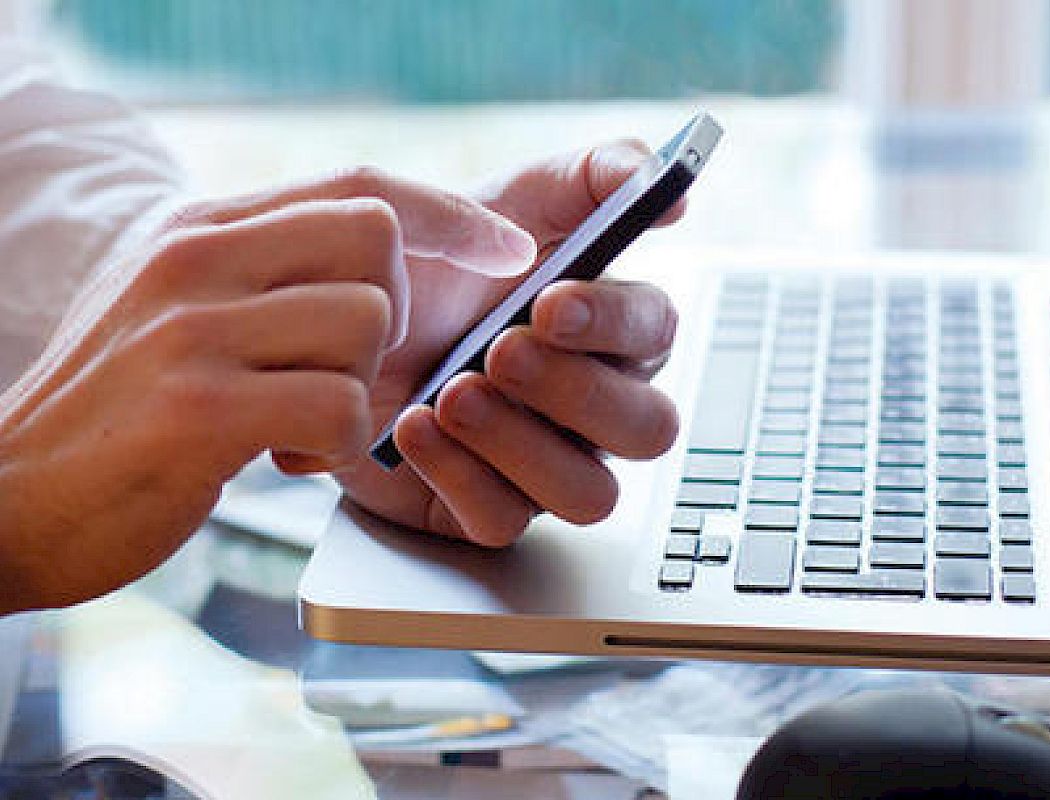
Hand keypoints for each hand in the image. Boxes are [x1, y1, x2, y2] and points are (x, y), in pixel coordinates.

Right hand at [0, 173, 533, 612]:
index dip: (449, 215)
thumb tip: (377, 261)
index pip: (358, 185)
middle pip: (377, 241)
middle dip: (391, 316)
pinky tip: (288, 457)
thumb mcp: (178, 313)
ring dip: (358, 389)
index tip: (509, 250)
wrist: (10, 497)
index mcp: (200, 230)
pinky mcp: (198, 406)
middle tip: (343, 369)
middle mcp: (195, 258)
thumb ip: (264, 277)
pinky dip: (338, 443)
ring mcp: (193, 328)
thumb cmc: (117, 415)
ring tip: (297, 422)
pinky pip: (340, 406)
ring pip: (366, 323)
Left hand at [334, 140, 683, 545]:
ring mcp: (541, 465)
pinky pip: (503, 521)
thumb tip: (674, 191)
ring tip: (452, 392)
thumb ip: (595, 175)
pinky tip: (413, 427)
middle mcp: (589, 407)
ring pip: (588, 493)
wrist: (330, 318)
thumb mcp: (508, 196)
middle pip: (646, 430)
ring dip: (524, 443)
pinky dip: (459, 475)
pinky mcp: (483, 507)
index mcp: (606, 331)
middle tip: (500, 350)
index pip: (656, 336)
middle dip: (577, 393)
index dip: (615, 324)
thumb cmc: (433, 262)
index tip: (551, 302)